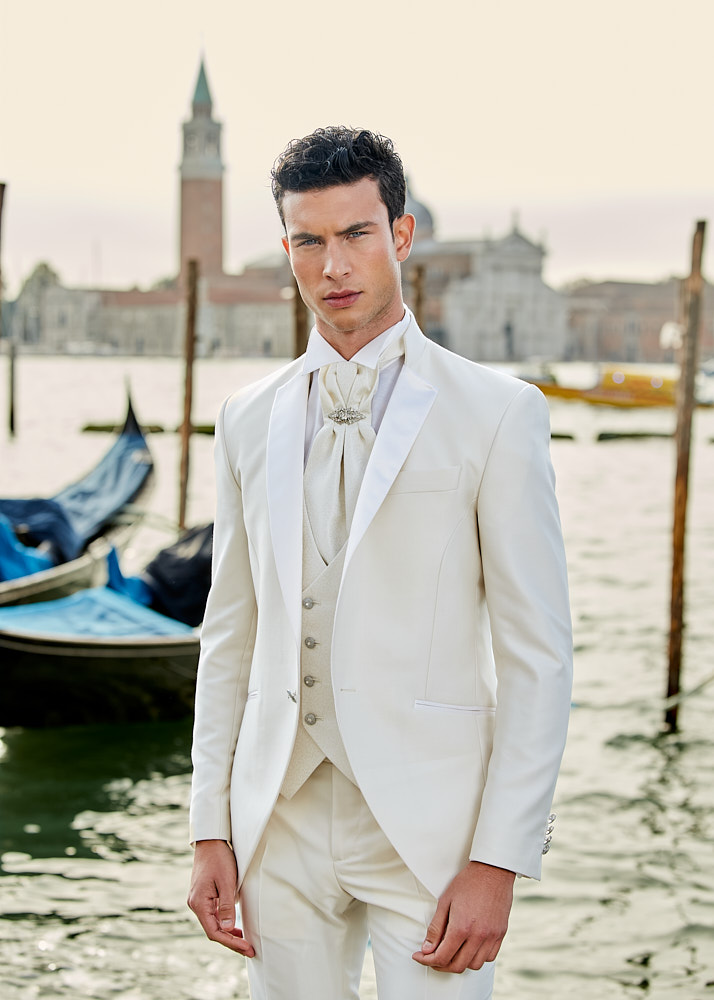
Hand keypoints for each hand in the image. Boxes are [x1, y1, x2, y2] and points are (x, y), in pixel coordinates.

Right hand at [187, 839, 254, 956]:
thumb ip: (227, 906)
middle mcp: (196, 904)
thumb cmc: (219, 859)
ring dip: (228, 933)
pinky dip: (225, 922)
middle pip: (213, 930)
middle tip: (249, 948)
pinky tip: (235, 926)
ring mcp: (199, 901)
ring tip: (244, 940)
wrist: (210, 841)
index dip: (231, 942)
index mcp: (199, 903)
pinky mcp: (204, 896)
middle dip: (231, 941)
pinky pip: (214, 915)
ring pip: (213, 924)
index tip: (247, 947)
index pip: (214, 932)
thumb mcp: (227, 882)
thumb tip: (229, 929)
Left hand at [412, 861, 514, 973]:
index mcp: (461, 928)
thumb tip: (426, 949)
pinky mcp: (501, 934)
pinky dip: (477, 957)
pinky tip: (469, 947)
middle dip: (441, 965)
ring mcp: (492, 936)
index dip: (427, 961)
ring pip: (475, 965)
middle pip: (457, 966)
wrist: (493, 870)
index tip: (419, 956)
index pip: (442, 957)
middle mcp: (478, 936)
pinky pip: (490, 957)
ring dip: (460, 963)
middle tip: (432, 957)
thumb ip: (436, 928)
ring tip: (451, 952)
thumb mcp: (445, 901)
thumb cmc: (467, 882)